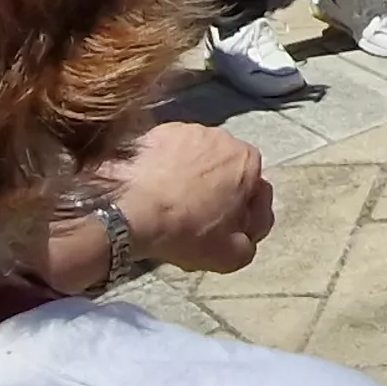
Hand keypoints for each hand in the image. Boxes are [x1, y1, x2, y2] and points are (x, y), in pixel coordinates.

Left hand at [101, 122, 273, 273]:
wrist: (129, 210)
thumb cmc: (186, 230)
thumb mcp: (232, 255)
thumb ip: (250, 242)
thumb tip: (245, 234)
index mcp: (249, 161)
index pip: (257, 194)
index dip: (244, 219)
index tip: (226, 234)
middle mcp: (223, 137)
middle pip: (225, 173)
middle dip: (217, 194)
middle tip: (197, 221)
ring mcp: (187, 130)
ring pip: (196, 161)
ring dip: (189, 179)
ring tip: (171, 206)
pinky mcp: (155, 131)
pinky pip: (167, 154)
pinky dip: (164, 169)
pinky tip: (152, 192)